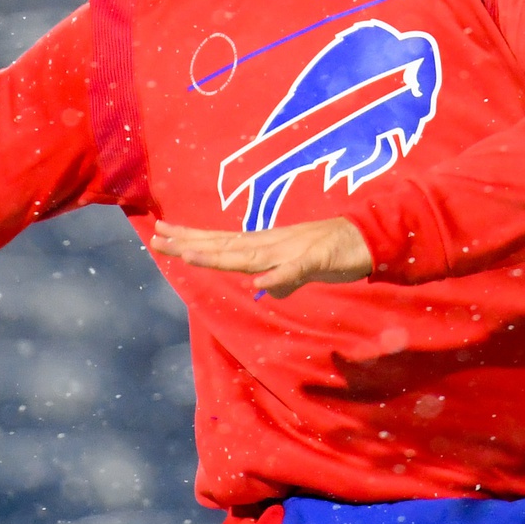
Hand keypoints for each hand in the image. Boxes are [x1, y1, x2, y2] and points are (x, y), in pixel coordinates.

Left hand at [150, 217, 372, 297]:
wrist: (368, 237)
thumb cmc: (332, 251)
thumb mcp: (302, 270)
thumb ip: (282, 278)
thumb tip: (263, 288)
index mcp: (265, 246)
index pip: (221, 243)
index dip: (192, 240)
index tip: (162, 235)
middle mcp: (271, 244)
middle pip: (225, 245)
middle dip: (190, 242)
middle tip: (156, 236)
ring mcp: (291, 251)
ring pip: (250, 255)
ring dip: (220, 255)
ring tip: (190, 254)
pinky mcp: (316, 259)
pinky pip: (295, 270)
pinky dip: (278, 276)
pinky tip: (260, 282)